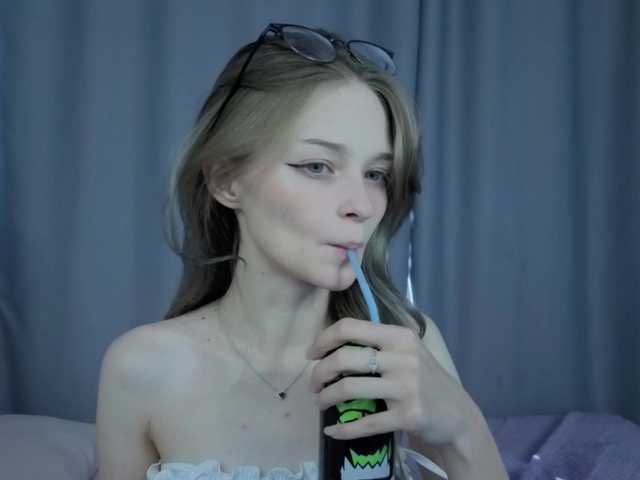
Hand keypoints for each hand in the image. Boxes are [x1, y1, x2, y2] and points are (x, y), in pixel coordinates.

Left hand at [306, 317, 476, 445]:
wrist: (457, 415)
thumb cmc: (425, 379)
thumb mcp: (408, 351)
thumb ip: (378, 343)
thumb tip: (332, 344)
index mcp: (399, 336)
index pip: (350, 327)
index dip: (324, 339)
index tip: (312, 353)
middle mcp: (403, 358)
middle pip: (344, 358)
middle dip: (320, 372)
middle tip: (314, 384)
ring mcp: (407, 387)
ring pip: (349, 388)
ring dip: (325, 398)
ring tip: (320, 402)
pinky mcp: (408, 416)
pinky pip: (365, 423)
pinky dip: (342, 428)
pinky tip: (332, 430)